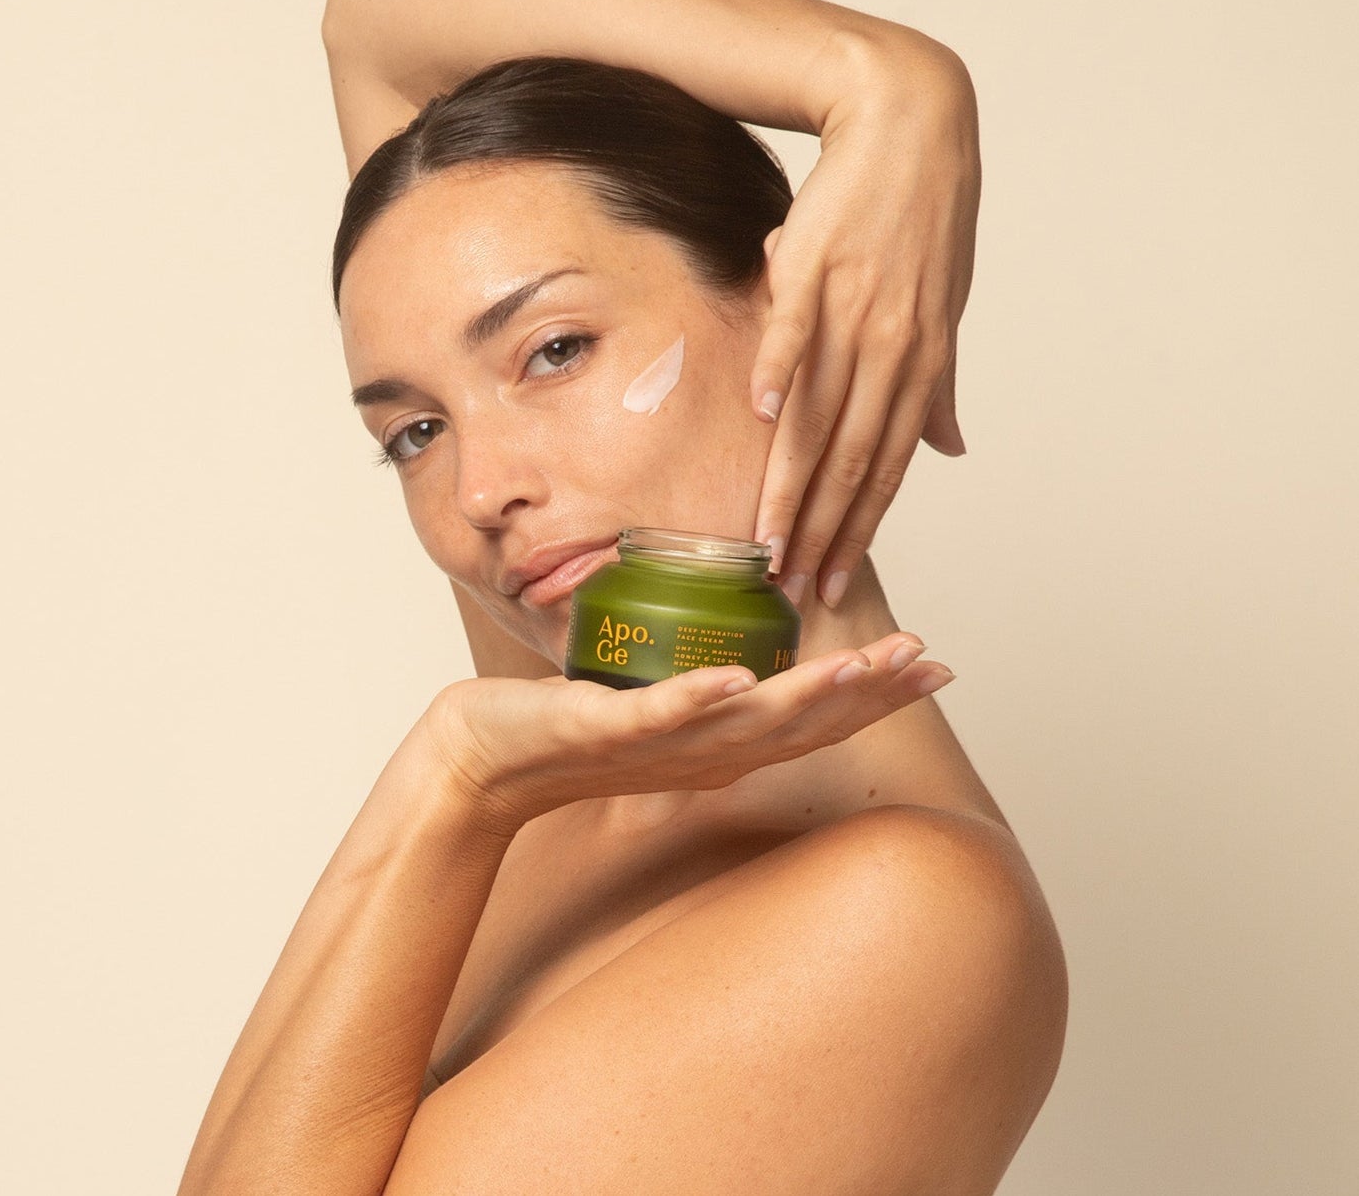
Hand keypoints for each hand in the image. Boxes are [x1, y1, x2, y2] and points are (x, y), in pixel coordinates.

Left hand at [420, 632, 953, 830]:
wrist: (483, 764)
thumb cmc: (570, 731)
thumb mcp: (657, 710)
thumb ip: (705, 691)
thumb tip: (744, 653)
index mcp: (720, 744)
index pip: (812, 720)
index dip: (875, 695)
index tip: (933, 663)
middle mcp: (702, 753)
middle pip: (798, 725)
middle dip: (866, 692)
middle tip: (927, 660)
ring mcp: (656, 746)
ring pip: (743, 722)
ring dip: (804, 696)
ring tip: (858, 666)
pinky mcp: (603, 731)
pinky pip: (658, 715)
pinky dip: (698, 698)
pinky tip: (736, 678)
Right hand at [749, 31, 979, 609]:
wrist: (910, 122)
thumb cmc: (927, 219)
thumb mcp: (948, 308)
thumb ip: (941, 385)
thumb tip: (952, 449)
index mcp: (922, 360)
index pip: (887, 465)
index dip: (860, 527)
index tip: (831, 579)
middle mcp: (893, 343)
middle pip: (851, 454)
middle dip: (823, 529)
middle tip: (793, 588)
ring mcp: (854, 305)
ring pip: (820, 410)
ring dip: (792, 479)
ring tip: (767, 536)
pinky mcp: (816, 263)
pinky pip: (796, 326)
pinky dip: (779, 368)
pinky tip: (758, 415)